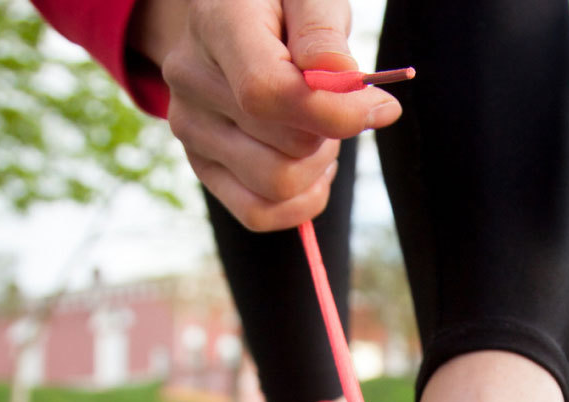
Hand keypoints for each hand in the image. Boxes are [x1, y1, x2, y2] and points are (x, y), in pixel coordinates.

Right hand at [131, 0, 400, 230]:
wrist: (235, 14)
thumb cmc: (281, 2)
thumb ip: (323, 31)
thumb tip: (342, 77)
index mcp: (217, 26)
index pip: (267, 93)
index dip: (333, 113)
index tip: (379, 106)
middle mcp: (191, 81)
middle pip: (282, 146)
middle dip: (332, 132)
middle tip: (339, 101)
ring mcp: (189, 128)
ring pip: (275, 186)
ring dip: (317, 165)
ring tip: (319, 127)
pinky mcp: (201, 164)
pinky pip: (257, 213)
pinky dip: (300, 202)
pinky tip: (312, 168)